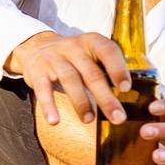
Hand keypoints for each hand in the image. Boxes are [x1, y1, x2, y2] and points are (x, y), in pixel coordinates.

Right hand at [9, 31, 133, 125]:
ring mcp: (53, 59)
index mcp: (91, 42)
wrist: (35, 47)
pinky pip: (43, 90)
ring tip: (89, 120)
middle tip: (117, 118)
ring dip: (81, 102)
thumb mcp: (90, 53)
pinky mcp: (37, 72)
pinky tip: (54, 121)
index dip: (118, 69)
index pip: (108, 51)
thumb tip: (130, 96)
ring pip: (70, 80)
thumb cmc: (72, 57)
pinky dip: (49, 106)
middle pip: (91, 73)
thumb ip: (106, 68)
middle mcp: (73, 48)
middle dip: (105, 98)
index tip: (126, 88)